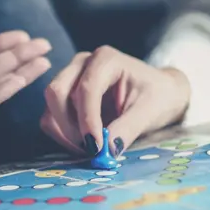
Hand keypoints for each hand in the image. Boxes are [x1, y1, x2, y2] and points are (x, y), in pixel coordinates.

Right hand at [40, 46, 190, 156]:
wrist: (158, 94)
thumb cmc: (156, 97)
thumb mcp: (149, 112)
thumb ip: (128, 129)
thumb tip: (106, 151)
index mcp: (106, 59)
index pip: (86, 89)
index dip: (87, 120)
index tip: (96, 148)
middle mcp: (82, 64)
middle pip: (57, 92)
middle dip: (69, 126)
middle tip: (91, 149)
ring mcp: (70, 78)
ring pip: (50, 107)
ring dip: (64, 133)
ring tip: (90, 148)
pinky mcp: (65, 96)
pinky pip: (51, 117)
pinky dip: (62, 135)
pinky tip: (83, 143)